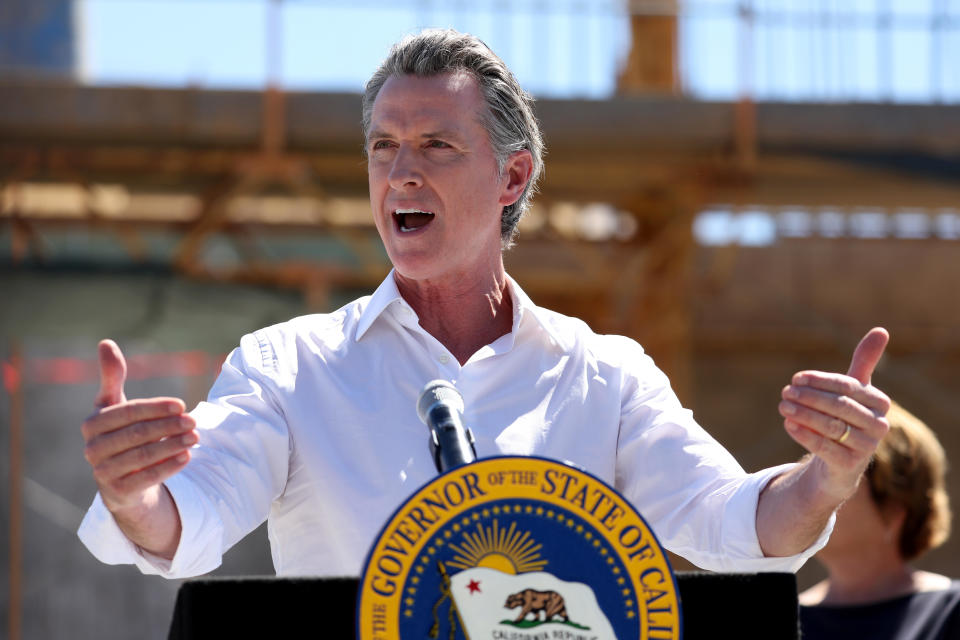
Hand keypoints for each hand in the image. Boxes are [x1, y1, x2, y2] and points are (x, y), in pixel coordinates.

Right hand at [81, 339, 196, 513]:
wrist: (121, 481)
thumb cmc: (121, 434)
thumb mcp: (116, 406)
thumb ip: (112, 377)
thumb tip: (105, 342)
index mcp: (92, 424)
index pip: (127, 412)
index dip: (155, 407)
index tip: (182, 404)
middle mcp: (92, 448)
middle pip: (136, 434)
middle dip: (168, 426)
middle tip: (194, 421)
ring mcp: (102, 473)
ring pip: (142, 456)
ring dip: (172, 445)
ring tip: (196, 437)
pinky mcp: (118, 493)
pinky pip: (146, 479)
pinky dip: (168, 467)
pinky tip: (187, 457)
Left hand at [778, 327, 890, 498]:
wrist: (840, 462)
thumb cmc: (846, 417)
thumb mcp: (854, 390)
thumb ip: (864, 362)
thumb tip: (882, 329)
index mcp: (880, 403)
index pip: (848, 387)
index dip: (820, 381)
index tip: (796, 378)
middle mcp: (879, 425)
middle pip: (840, 406)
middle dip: (810, 397)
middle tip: (785, 391)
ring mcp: (867, 448)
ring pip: (831, 426)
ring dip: (803, 414)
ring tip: (783, 405)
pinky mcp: (850, 466)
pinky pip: (826, 448)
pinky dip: (805, 434)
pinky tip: (788, 424)